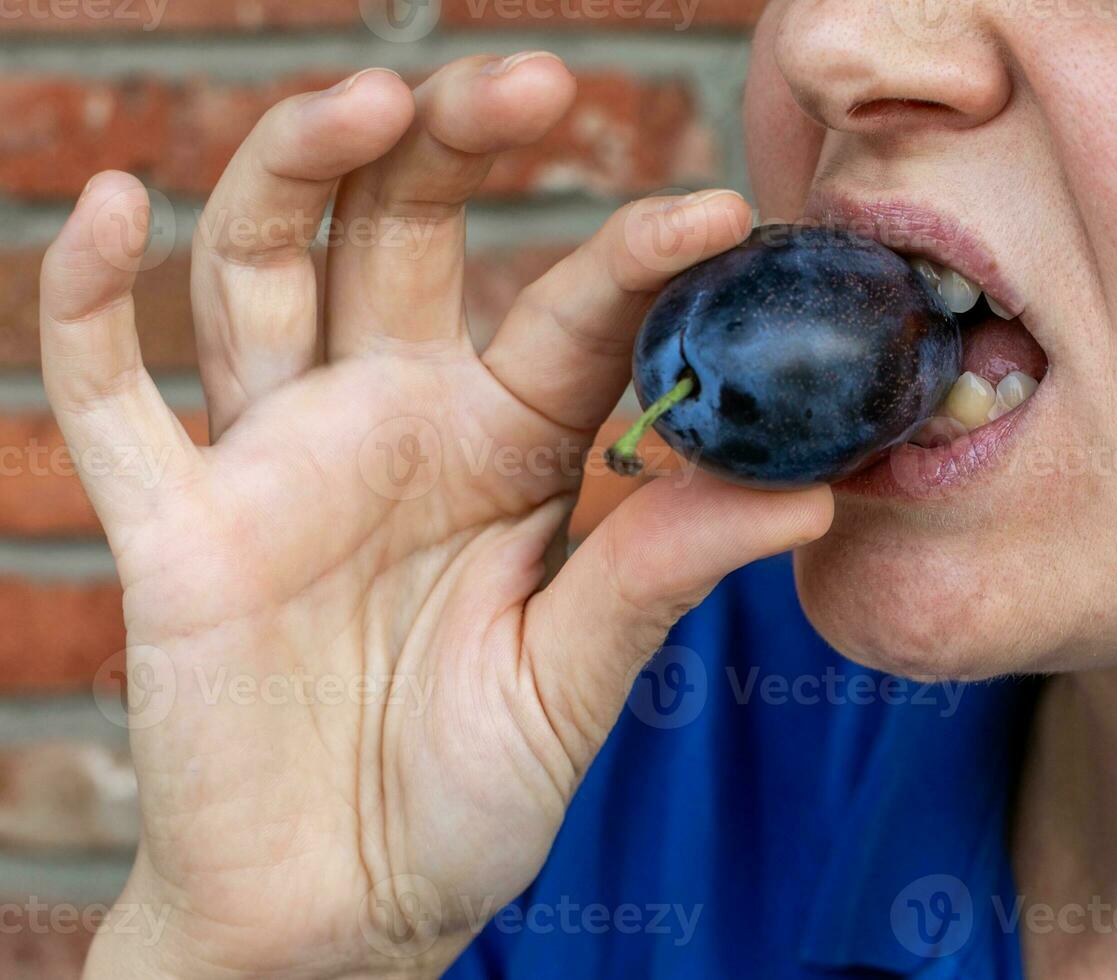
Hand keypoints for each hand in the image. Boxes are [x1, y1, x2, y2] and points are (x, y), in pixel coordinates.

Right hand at [39, 55, 831, 977]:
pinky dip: (85, 301)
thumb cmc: (467, 798)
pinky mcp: (171, 525)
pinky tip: (109, 210)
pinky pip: (105, 396)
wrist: (341, 909)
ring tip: (367, 99)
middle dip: (454, 143)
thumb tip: (803, 497)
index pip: (569, 318)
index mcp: (504, 453)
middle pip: (406, 234)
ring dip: (296, 170)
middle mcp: (390, 424)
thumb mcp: (573, 685)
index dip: (634, 257)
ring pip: (263, 268)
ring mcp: (275, 461)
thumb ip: (653, 579)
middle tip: (529, 81)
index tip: (715, 214)